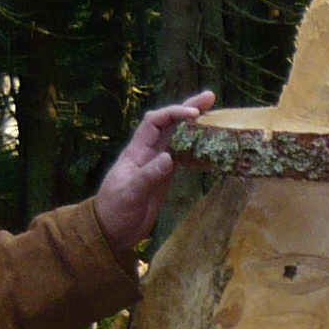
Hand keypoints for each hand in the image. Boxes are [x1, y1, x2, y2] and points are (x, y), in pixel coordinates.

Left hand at [93, 91, 216, 246]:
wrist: (111, 231)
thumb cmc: (114, 211)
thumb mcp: (130, 194)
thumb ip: (149, 176)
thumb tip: (169, 157)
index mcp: (136, 152)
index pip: (154, 122)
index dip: (173, 113)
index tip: (193, 114)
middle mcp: (148, 152)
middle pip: (169, 124)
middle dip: (188, 110)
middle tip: (210, 98)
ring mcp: (157, 164)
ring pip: (179, 139)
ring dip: (195, 127)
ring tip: (216, 117)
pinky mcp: (165, 177)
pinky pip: (183, 158)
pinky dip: (197, 151)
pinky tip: (211, 149)